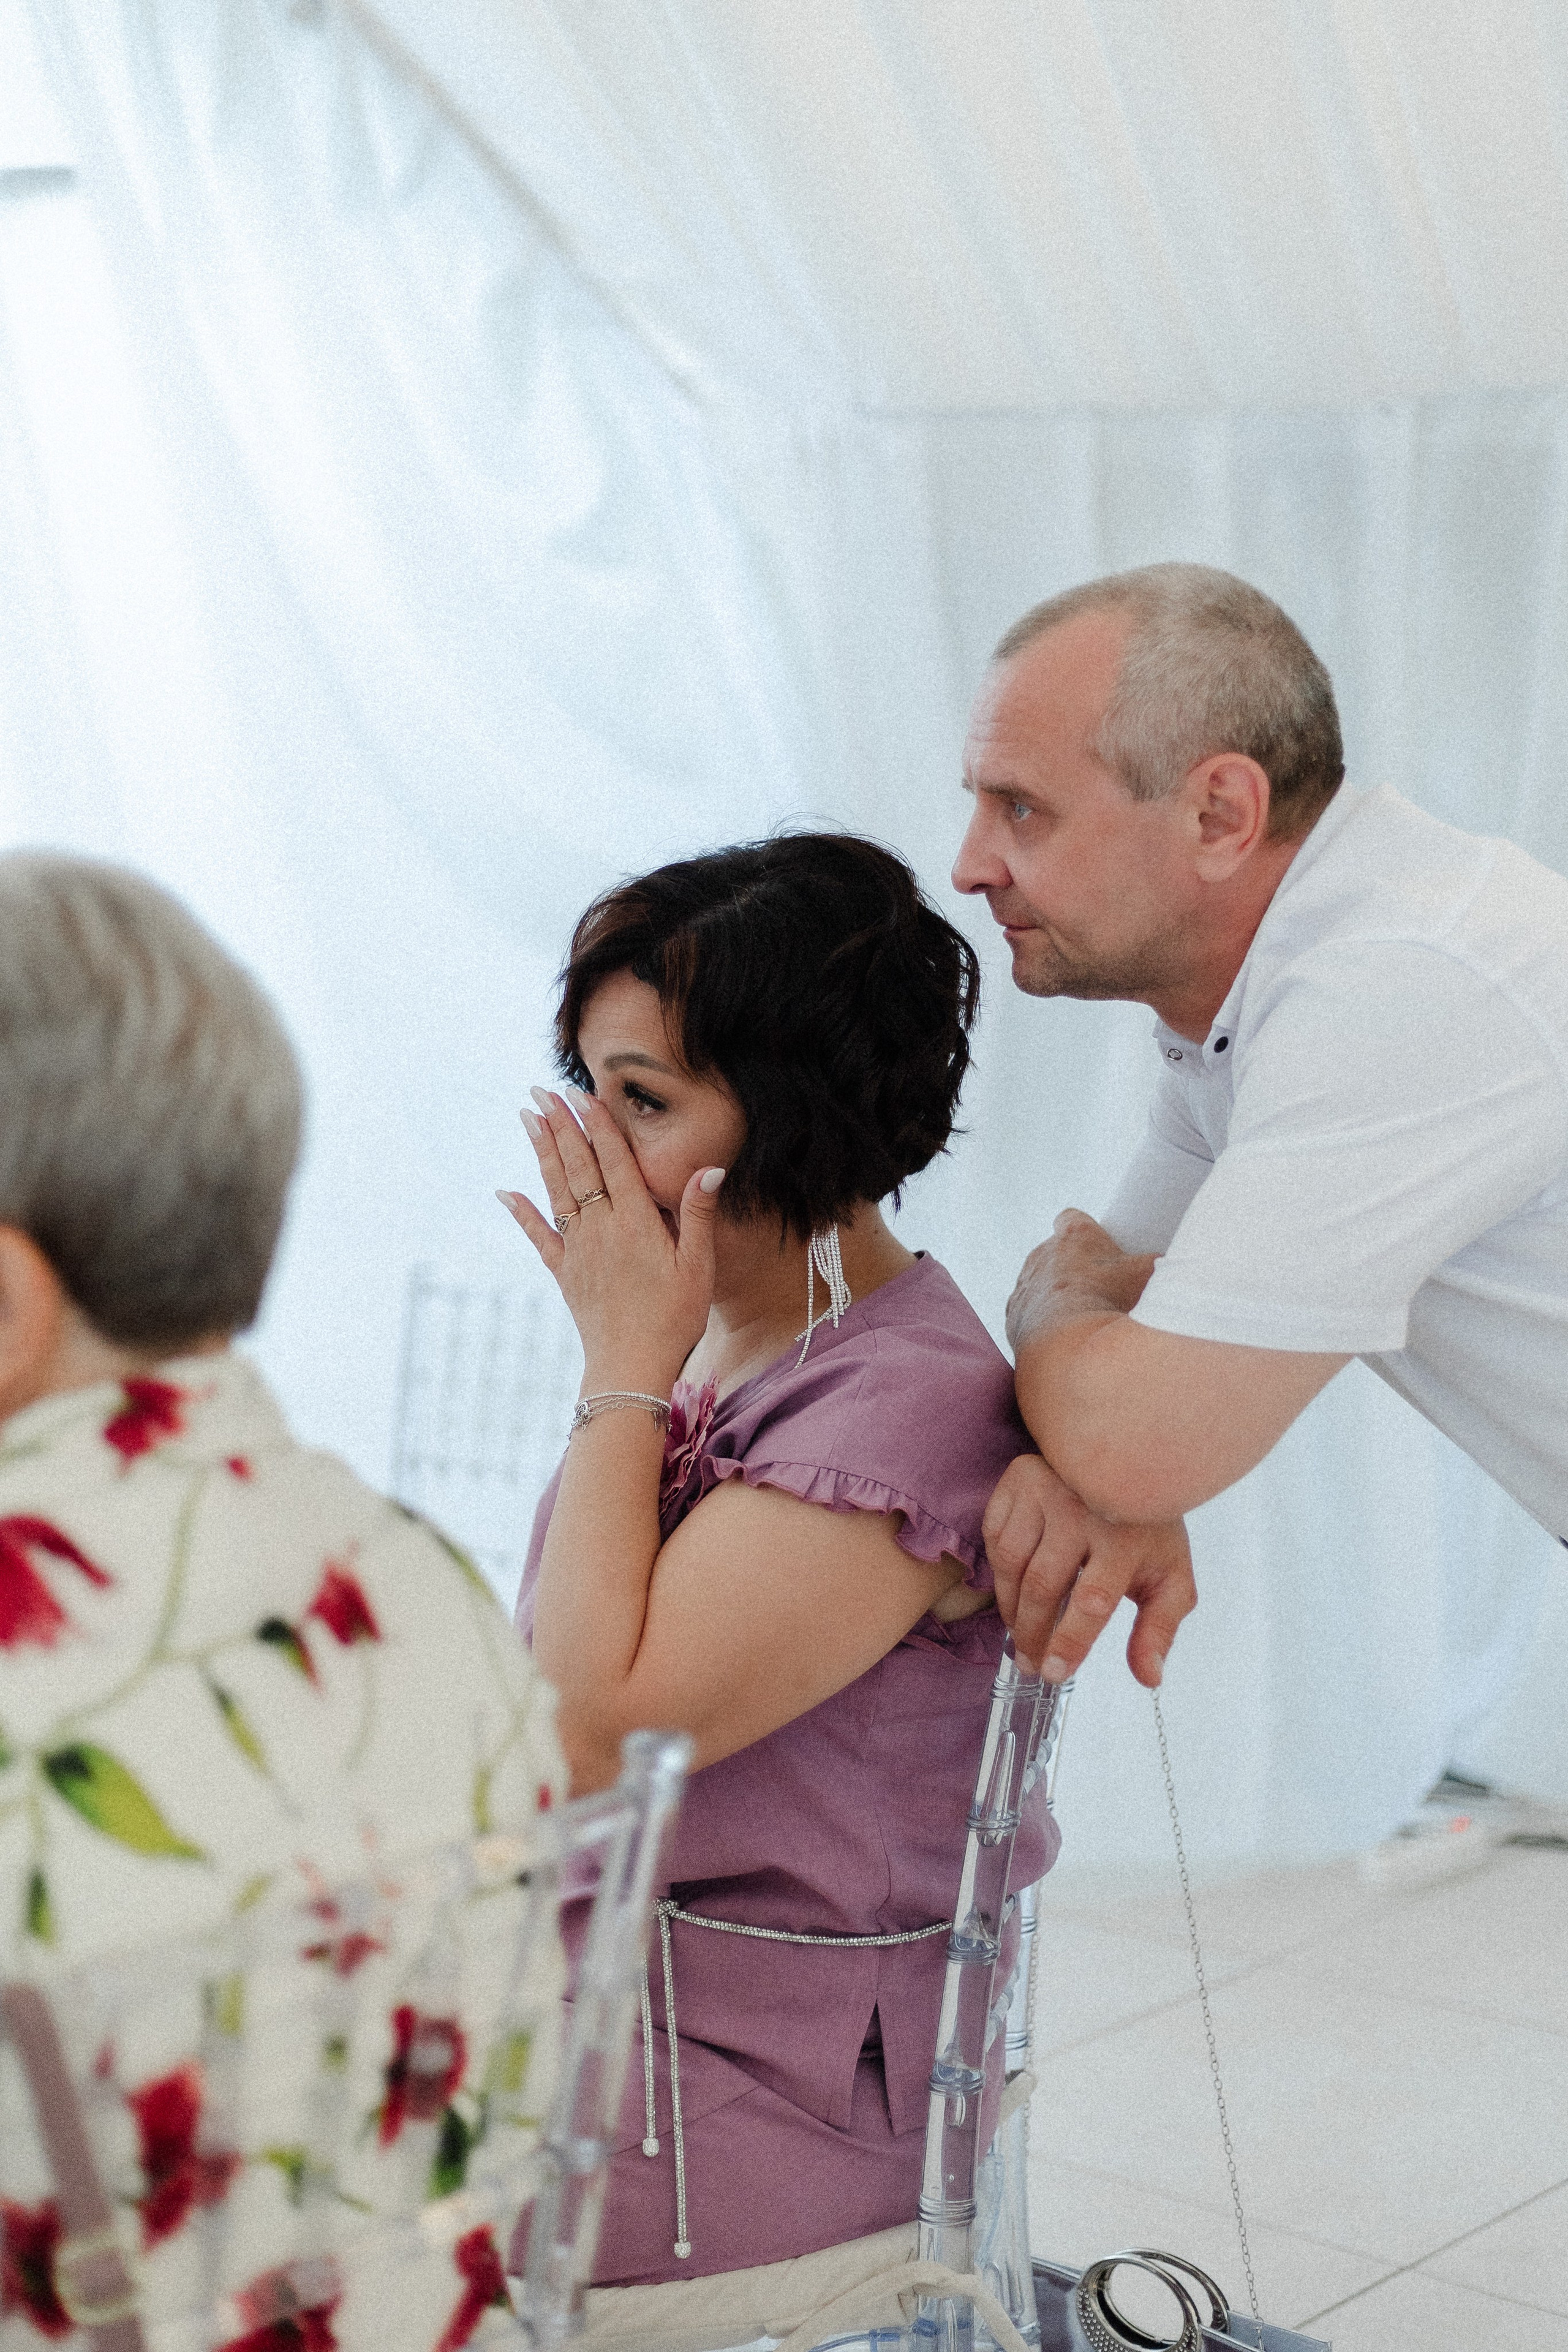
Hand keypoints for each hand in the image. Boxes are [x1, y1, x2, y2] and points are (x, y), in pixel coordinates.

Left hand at [499, 1087, 723, 1393]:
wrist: (631, 1368)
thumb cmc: (674, 1319)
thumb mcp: (699, 1268)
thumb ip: (698, 1216)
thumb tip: (709, 1169)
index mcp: (636, 1223)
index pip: (613, 1161)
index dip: (597, 1124)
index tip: (581, 1092)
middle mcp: (601, 1229)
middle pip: (578, 1166)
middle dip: (561, 1125)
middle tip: (542, 1090)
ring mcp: (578, 1250)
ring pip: (556, 1190)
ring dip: (541, 1151)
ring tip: (527, 1118)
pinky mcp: (565, 1273)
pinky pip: (540, 1236)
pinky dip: (522, 1212)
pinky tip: (506, 1191)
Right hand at [981, 1453, 1195, 1686]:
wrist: (1129, 1461)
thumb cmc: (1146, 1528)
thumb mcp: (1168, 1579)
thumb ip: (1158, 1630)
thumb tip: (1149, 1679)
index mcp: (1125, 1538)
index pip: (1093, 1600)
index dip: (1070, 1642)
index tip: (1055, 1673)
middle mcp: (1082, 1509)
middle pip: (1043, 1586)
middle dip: (1032, 1634)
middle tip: (1031, 1664)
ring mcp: (1046, 1490)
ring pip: (1012, 1563)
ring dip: (1011, 1609)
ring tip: (1021, 1634)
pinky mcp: (1018, 1480)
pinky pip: (995, 1537)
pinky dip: (1000, 1571)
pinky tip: (1014, 1590)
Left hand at [1005, 1209, 1155, 1354]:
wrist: (1072, 1349)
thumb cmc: (1110, 1305)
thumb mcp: (1148, 1277)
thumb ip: (1153, 1265)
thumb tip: (1162, 1268)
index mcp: (1074, 1236)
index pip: (1073, 1219)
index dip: (1087, 1233)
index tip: (1099, 1247)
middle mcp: (1042, 1255)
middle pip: (1056, 1254)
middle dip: (1075, 1269)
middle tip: (1101, 1291)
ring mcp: (1024, 1286)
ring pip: (1040, 1285)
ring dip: (1056, 1298)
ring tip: (1083, 1321)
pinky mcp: (1013, 1317)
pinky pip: (1028, 1315)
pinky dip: (1042, 1325)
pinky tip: (1063, 1339)